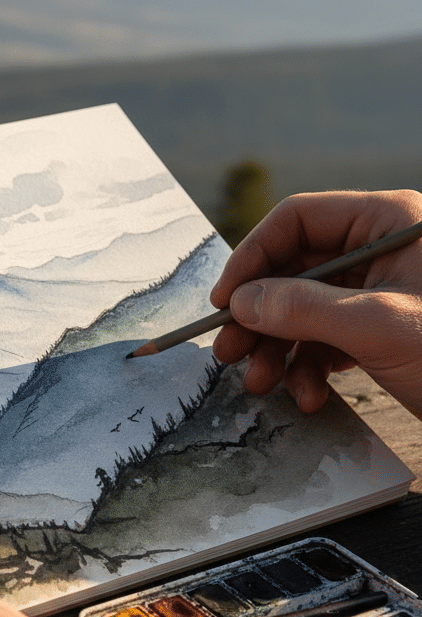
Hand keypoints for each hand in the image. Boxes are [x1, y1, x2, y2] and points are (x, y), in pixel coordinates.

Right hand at [211, 189, 421, 418]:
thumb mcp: (378, 326)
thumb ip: (302, 308)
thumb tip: (240, 302)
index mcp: (390, 222)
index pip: (298, 220)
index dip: (252, 257)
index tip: (225, 301)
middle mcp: (383, 251)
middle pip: (293, 269)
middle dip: (259, 316)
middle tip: (228, 353)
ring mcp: (382, 293)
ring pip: (303, 310)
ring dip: (276, 350)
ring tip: (262, 384)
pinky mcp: (382, 331)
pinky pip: (326, 340)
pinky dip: (308, 369)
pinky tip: (308, 396)